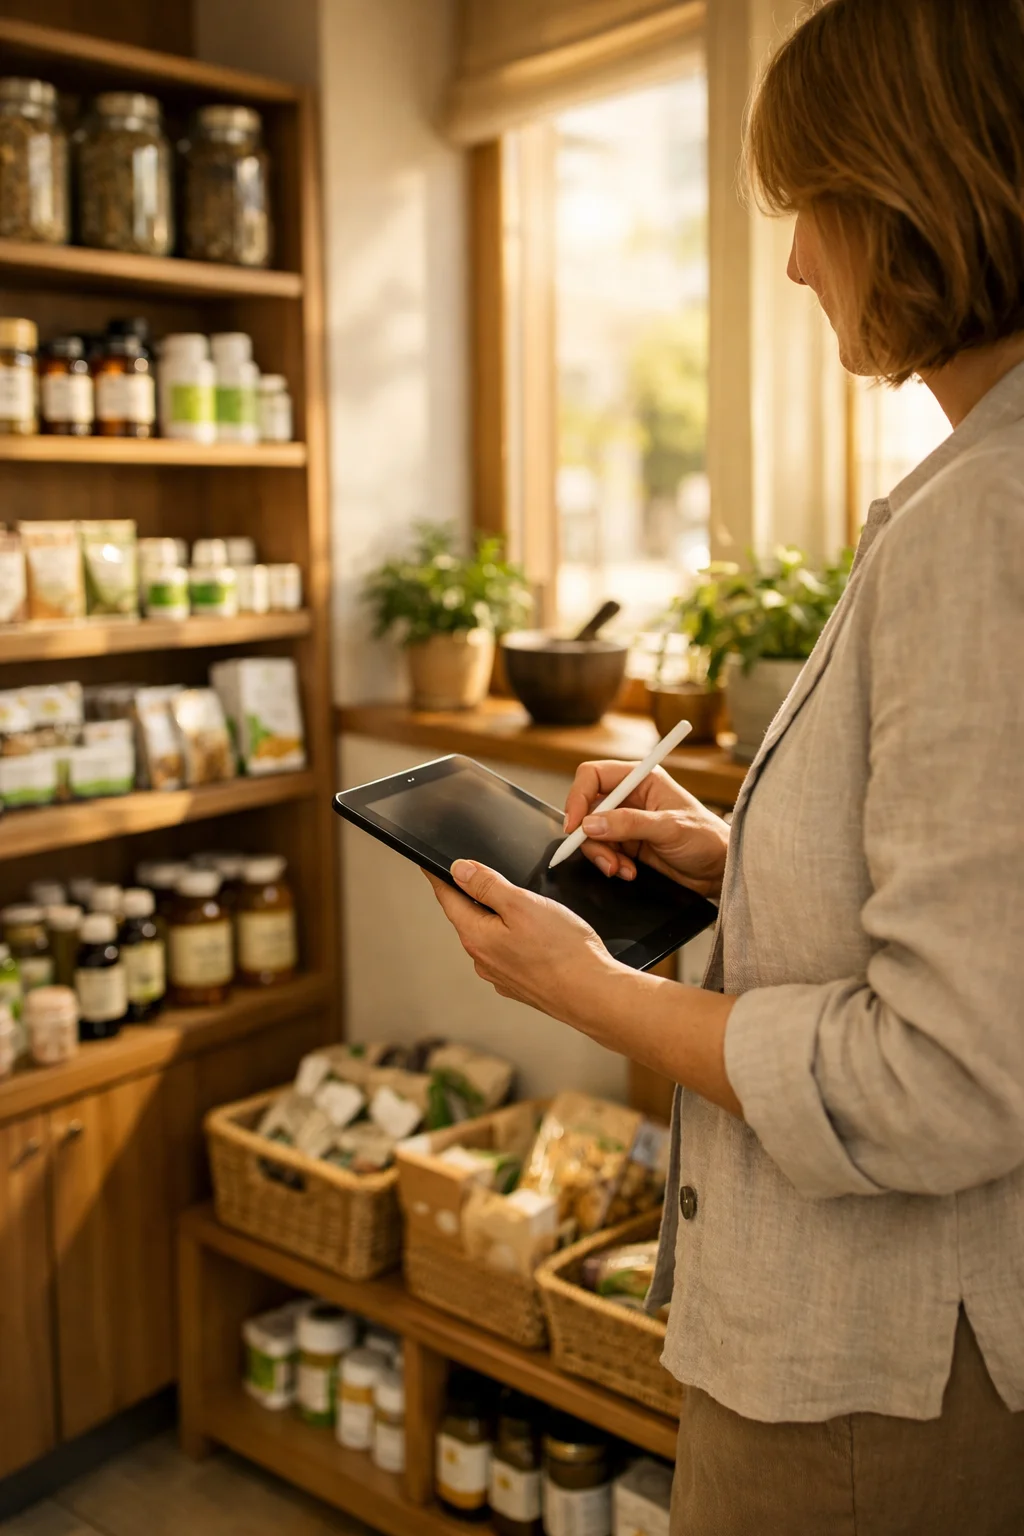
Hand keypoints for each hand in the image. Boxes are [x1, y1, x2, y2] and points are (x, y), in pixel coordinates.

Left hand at [423, 859, 617, 1023]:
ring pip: (491, 936)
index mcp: (477, 936)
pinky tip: (537, 936)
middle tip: (481, 876)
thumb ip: (488, 886)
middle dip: (474, 896)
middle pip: (469, 917)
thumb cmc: (564, 951)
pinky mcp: (521, 984)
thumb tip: (459, 870)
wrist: (593, 995)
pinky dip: (515, 939)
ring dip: (498, 919)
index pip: (448, 899)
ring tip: (520, 906)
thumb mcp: (522, 904)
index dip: (441, 877)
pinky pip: (509, 953)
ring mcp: (501, 975)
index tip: (429, 866)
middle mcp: (483, 959)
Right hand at [563, 760, 728, 899]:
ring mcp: (626, 821)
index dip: (578, 797)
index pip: (594, 775)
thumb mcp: (669, 828)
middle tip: (603, 857)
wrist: (720, 870)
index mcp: (641, 779)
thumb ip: (629, 824)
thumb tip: (590, 825)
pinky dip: (610, 864)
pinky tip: (629, 872)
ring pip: (591, 833)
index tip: (575, 825)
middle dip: (589, 835)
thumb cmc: (707, 839)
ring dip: (601, 855)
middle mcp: (630, 797)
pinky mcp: (627, 844)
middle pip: (587, 808)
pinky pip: (603, 851)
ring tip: (621, 869)